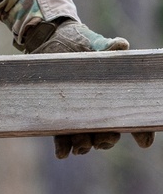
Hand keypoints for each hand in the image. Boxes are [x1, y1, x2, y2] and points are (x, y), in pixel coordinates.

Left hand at [22, 18, 154, 157]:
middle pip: (109, 132)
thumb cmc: (80, 42)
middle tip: (104, 139)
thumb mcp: (95, 45)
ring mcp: (78, 112)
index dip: (141, 132)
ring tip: (81, 146)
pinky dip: (63, 145)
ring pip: (86, 136)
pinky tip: (63, 153)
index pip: (131, 118)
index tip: (144, 141)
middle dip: (107, 139)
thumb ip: (109, 48)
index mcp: (114, 96)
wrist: (49, 39)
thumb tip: (122, 45)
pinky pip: (62, 134)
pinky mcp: (58, 113)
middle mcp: (99, 108)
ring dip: (85, 144)